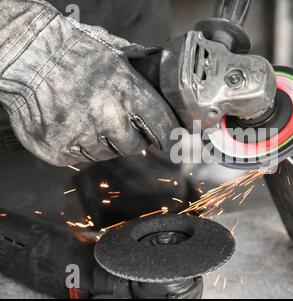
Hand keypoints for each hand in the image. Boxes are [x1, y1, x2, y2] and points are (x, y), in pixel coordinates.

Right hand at [0, 0, 178, 165]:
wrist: (26, 57)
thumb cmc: (72, 51)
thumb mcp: (114, 53)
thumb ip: (141, 69)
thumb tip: (164, 71)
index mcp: (127, 92)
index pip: (162, 126)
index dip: (166, 134)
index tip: (167, 138)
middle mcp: (107, 117)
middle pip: (134, 147)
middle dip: (132, 138)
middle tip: (118, 122)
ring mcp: (81, 136)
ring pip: (107, 154)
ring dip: (104, 142)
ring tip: (89, 118)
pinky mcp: (59, 151)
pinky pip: (81, 158)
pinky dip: (80, 146)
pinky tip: (72, 124)